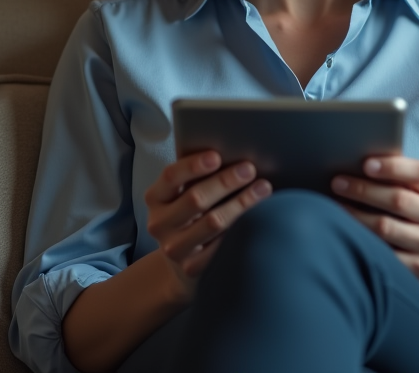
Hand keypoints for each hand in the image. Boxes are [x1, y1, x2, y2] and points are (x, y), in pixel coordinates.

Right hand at [144, 150, 272, 298]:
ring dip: (242, 203)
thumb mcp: (181, 195)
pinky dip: (241, 229)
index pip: (171, 176)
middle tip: (250, 169)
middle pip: (196, 198)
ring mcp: (174, 248)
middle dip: (226, 181)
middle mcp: (159, 223)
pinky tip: (258, 218)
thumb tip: (232, 149)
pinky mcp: (192, 268)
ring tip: (264, 188)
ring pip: (213, 222)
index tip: (217, 156)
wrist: (179, 265)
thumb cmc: (189, 216)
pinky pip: (222, 247)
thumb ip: (195, 176)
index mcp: (155, 197)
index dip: (193, 165)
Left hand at [331, 156, 418, 278]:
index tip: (365, 164)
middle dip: (363, 190)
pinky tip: (347, 232)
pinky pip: (384, 253)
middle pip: (398, 199)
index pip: (418, 171)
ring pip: (386, 227)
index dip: (391, 166)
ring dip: (356, 216)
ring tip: (335, 207)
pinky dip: (362, 240)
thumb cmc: (405, 210)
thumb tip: (354, 157)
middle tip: (337, 183)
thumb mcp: (407, 188)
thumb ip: (391, 175)